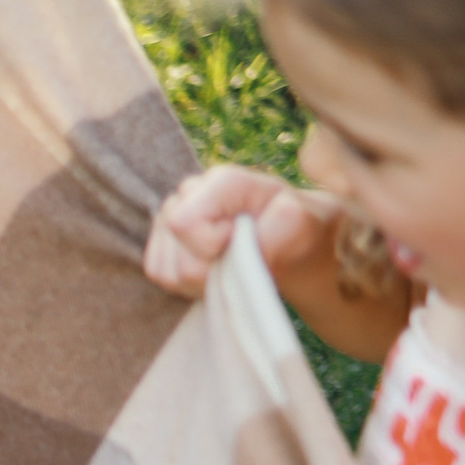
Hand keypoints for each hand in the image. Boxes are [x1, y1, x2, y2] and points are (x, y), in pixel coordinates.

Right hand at [144, 165, 337, 298]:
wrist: (296, 239)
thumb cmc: (301, 230)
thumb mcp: (306, 223)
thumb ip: (284, 224)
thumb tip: (244, 242)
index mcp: (221, 181)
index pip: (182, 223)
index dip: (211, 247)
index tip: (245, 247)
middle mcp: (189, 191)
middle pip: (174, 255)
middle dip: (210, 270)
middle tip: (243, 262)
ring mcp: (170, 214)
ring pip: (164, 269)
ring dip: (201, 280)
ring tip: (232, 266)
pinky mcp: (162, 241)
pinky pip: (158, 273)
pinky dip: (187, 284)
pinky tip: (215, 270)